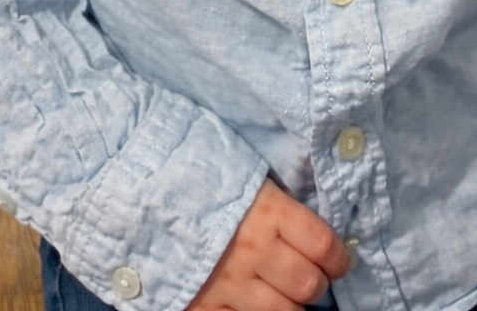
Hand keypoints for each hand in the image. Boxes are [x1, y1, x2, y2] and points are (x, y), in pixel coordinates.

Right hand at [187, 178, 351, 310]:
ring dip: (290, 306)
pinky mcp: (203, 308)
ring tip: (281, 294)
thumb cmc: (197, 177)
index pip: (323, 245)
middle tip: (309, 277)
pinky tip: (253, 305)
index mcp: (266, 210)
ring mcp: (227, 284)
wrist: (137, 191)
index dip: (339, 257)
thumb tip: (314, 232)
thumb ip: (278, 205)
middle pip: (309, 284)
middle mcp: (252, 250)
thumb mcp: (244, 177)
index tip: (338, 260)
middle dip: (316, 283)